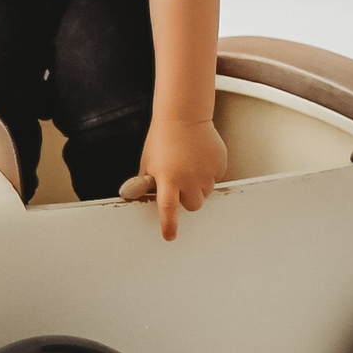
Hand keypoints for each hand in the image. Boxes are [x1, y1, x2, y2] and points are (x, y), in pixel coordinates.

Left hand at [122, 116, 225, 239]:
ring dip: (199, 185)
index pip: (167, 208)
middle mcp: (188, 177)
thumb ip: (145, 182)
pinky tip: (200, 156)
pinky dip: (210, 172)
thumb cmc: (162, 138)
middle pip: (193, 205)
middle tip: (181, 181)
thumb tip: (134, 198)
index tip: (169, 236)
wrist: (184, 115)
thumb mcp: (148, 161)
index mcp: (167, 177)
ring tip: (190, 164)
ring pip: (206, 193)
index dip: (169, 224)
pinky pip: (216, 178)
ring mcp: (205, 171)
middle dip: (188, 199)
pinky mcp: (219, 164)